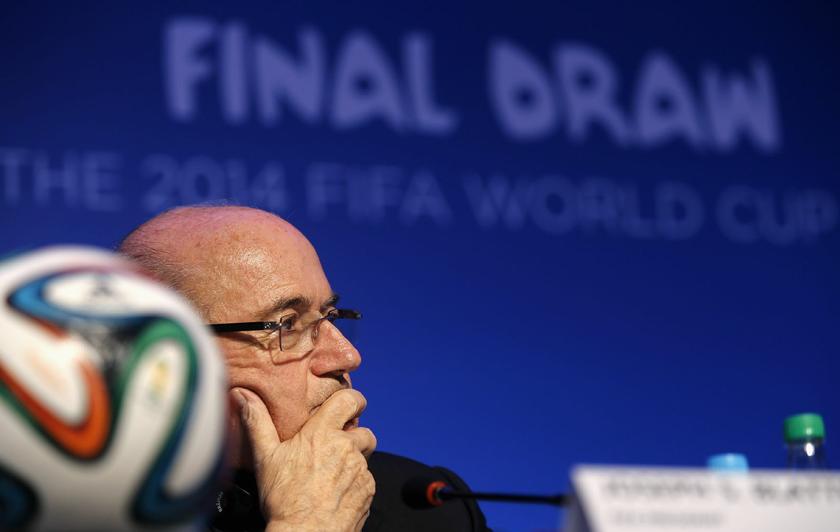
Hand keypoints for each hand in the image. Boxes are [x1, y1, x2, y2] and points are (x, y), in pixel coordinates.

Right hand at [232, 387, 376, 531]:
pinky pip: (366, 479)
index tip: (350, 405)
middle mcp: (346, 447)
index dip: (353, 400)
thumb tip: (243, 396)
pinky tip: (336, 492)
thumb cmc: (285, 499)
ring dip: (353, 460)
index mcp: (323, 433)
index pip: (349, 400)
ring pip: (364, 456)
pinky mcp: (368, 489)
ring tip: (331, 474)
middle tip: (335, 448)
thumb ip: (257, 421)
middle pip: (363, 430)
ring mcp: (360, 469)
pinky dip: (355, 482)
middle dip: (353, 436)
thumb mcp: (265, 457)